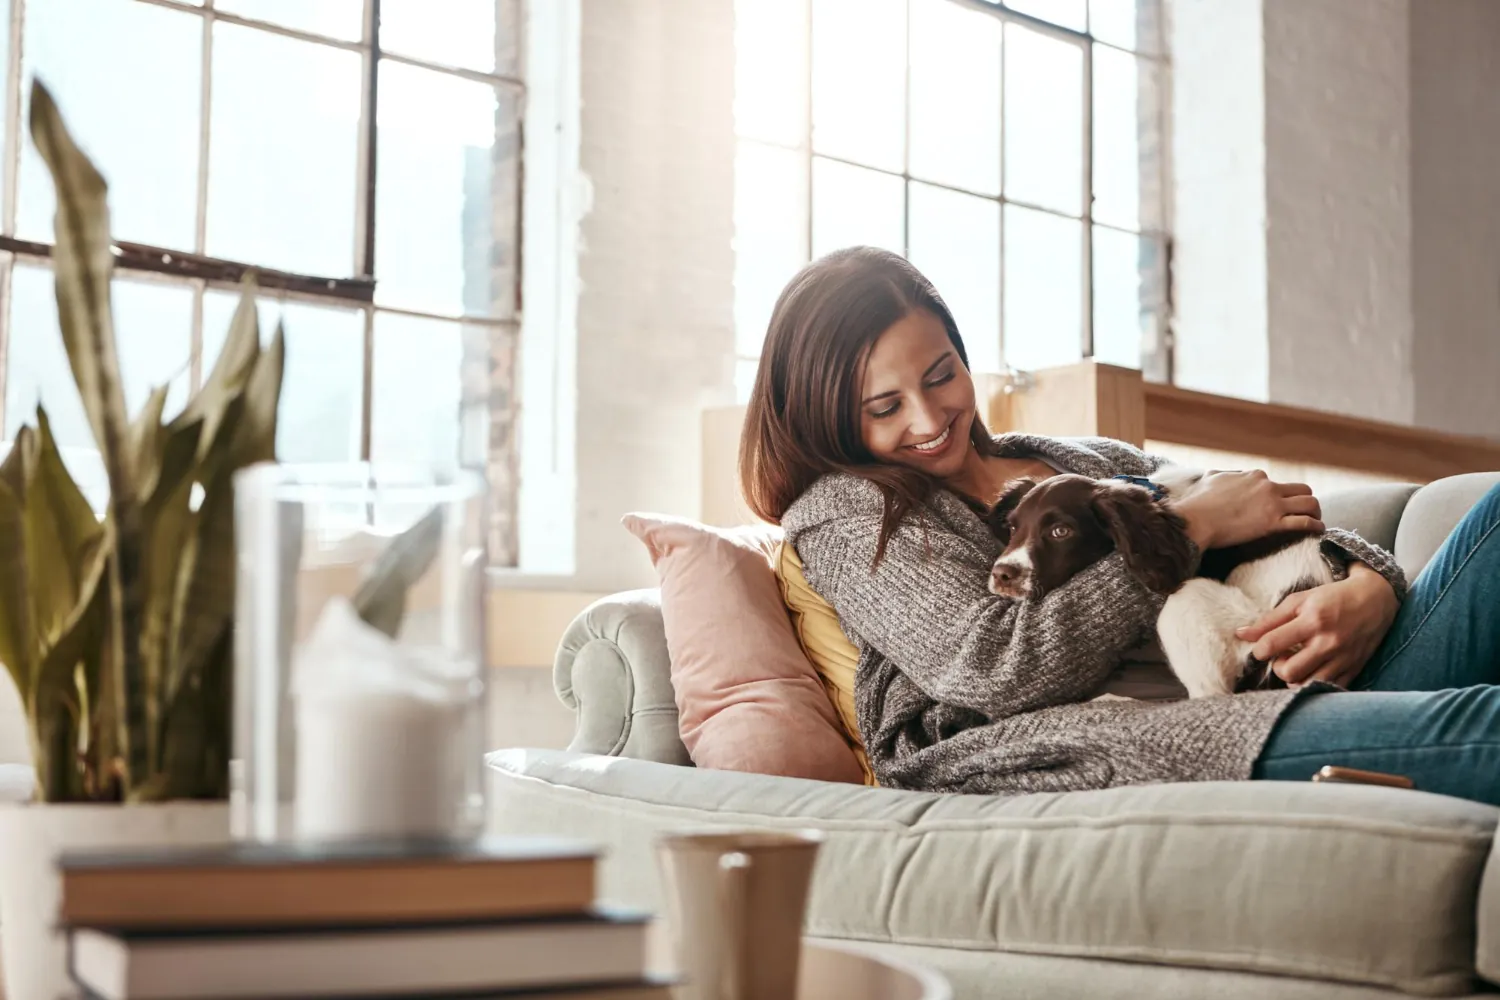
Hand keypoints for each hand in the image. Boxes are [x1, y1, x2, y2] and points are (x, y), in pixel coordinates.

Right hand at [1171, 470, 1323, 549]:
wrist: (1196, 520)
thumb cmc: (1199, 502)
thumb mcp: (1210, 479)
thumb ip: (1221, 475)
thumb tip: (1219, 475)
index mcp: (1254, 476)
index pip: (1276, 483)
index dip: (1279, 495)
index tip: (1278, 506)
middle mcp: (1268, 486)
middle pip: (1302, 489)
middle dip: (1306, 500)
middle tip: (1305, 513)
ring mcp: (1272, 504)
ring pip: (1310, 503)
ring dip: (1316, 512)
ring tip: (1316, 521)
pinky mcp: (1273, 523)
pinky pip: (1305, 522)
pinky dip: (1316, 526)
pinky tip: (1318, 531)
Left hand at [1234, 564, 1398, 687]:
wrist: (1376, 600)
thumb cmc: (1331, 599)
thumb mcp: (1299, 601)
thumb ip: (1269, 619)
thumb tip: (1240, 634)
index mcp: (1313, 620)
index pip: (1272, 644)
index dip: (1259, 649)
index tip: (1261, 648)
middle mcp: (1329, 642)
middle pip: (1288, 671)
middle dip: (1278, 667)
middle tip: (1282, 657)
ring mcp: (1343, 658)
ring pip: (1307, 684)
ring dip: (1295, 678)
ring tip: (1297, 664)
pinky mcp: (1354, 670)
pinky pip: (1327, 689)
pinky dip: (1314, 683)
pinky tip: (1312, 670)